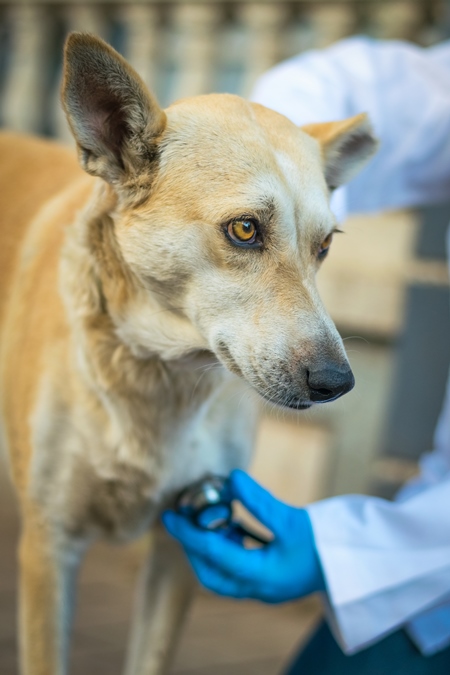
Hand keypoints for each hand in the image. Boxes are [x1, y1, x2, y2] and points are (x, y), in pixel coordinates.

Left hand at [163, 469, 324, 602]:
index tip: (169, 518)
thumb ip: (258, 501)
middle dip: (195, 547)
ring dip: (213, 545)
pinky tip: (233, 521)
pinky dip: (231, 544)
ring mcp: (267, 584)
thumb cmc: (328, 544)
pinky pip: (242, 562)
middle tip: (185, 521)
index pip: (214, 556)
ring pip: (226, 570)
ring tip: (210, 517)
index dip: (188, 535)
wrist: (358, 562)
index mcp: (262, 578)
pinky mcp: (274, 574)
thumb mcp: (291, 519)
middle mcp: (260, 587)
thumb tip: (230, 478)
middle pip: (213, 574)